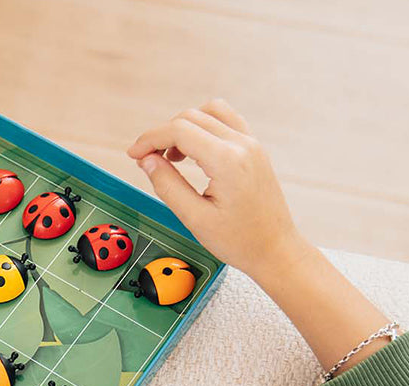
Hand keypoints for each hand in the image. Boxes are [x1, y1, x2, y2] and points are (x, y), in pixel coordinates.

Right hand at [127, 99, 307, 282]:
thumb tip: (147, 161)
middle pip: (192, 118)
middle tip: (147, 160)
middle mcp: (242, 144)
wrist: (275, 249)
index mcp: (227, 161)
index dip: (150, 139)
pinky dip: (204, 129)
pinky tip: (194, 152)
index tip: (134, 154)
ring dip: (184, 127)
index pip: (180, 131)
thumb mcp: (195, 219)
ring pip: (210, 112)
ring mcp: (252, 144)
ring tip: (172, 156)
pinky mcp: (255, 149)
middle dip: (163, 134)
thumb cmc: (239, 240)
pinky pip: (226, 122)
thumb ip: (168, 186)